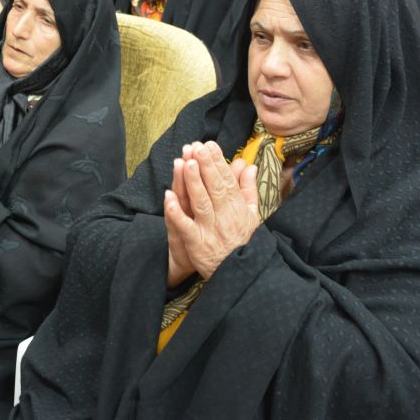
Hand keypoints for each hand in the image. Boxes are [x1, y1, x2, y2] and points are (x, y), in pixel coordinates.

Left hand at [165, 141, 259, 284]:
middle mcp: (224, 216)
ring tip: (186, 162)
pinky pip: (186, 226)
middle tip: (197, 147)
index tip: (209, 145)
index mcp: (237, 208)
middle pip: (214, 187)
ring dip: (193, 183)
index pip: (226, 181)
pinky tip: (168, 197)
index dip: (217, 162)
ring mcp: (210, 229)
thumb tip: (248, 165)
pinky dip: (177, 212)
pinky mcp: (197, 243)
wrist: (238, 274)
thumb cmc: (243, 242)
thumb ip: (248, 189)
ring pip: (201, 202)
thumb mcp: (252, 215)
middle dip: (205, 166)